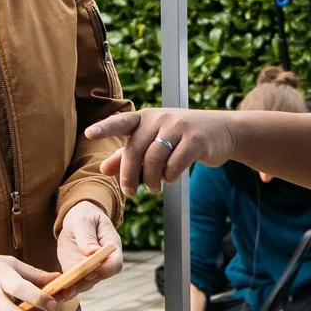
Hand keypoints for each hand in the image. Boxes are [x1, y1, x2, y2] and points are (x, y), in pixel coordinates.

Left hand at [56, 201, 123, 298]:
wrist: (76, 219)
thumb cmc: (84, 216)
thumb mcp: (83, 221)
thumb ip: (87, 237)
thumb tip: (92, 252)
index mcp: (111, 247)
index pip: (115, 264)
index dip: (105, 270)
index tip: (91, 271)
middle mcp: (103, 262)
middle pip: (98, 278)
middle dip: (83, 284)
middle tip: (68, 289)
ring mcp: (90, 269)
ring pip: (84, 284)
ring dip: (71, 290)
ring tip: (57, 295)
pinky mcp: (76, 272)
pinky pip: (72, 283)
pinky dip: (62, 289)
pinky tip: (51, 293)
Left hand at [87, 108, 236, 195]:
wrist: (222, 131)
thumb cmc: (182, 138)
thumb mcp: (154, 142)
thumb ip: (128, 154)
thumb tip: (104, 168)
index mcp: (146, 117)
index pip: (122, 122)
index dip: (105, 128)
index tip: (88, 134)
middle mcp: (161, 118)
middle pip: (136, 150)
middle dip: (129, 175)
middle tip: (130, 192)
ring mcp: (179, 127)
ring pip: (154, 159)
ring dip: (150, 180)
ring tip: (153, 188)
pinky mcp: (196, 139)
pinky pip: (175, 164)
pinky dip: (170, 177)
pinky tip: (171, 178)